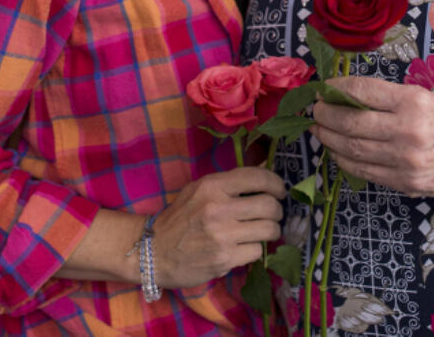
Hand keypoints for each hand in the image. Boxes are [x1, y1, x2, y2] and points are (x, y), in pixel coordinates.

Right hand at [150, 166, 284, 287]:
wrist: (153, 252)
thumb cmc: (179, 219)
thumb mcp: (198, 190)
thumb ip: (228, 183)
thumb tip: (264, 174)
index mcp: (212, 186)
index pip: (258, 178)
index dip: (276, 183)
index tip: (280, 191)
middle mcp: (219, 209)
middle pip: (269, 205)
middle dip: (277, 210)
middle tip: (273, 214)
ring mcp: (223, 236)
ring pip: (269, 230)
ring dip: (270, 231)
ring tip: (262, 231)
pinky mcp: (225, 260)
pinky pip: (257, 251)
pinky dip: (254, 249)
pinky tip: (244, 247)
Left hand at [311, 76, 433, 197]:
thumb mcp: (426, 97)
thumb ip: (389, 97)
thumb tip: (347, 96)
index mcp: (413, 101)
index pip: (362, 91)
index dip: (336, 89)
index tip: (325, 89)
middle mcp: (407, 130)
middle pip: (351, 122)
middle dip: (325, 115)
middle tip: (315, 110)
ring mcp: (404, 159)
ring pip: (352, 148)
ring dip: (329, 138)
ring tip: (319, 129)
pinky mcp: (403, 182)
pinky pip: (363, 170)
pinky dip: (344, 160)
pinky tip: (337, 151)